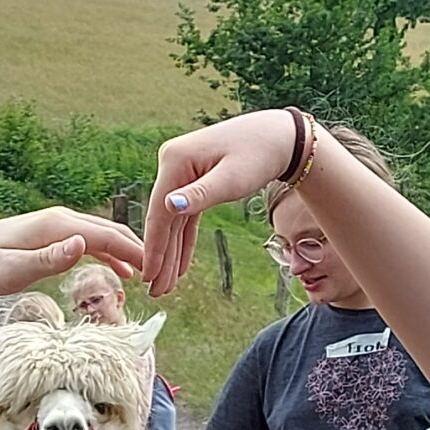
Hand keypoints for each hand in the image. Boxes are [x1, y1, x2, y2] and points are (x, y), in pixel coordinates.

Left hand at [0, 208, 144, 297]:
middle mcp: (61, 219)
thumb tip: (82, 245)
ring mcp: (58, 225)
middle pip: (111, 232)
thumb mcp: (14, 269)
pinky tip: (123, 269)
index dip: (136, 253)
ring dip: (128, 253)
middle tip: (165, 277)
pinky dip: (110, 254)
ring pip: (103, 236)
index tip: (157, 272)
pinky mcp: (53, 235)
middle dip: (140, 252)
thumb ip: (49, 259)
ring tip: (150, 275)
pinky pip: (90, 241)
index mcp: (57, 226)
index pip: (107, 236)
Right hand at [142, 112, 302, 294]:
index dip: (154, 247)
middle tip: (157, 292)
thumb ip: (200, 195)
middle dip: (161, 257)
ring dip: (171, 253)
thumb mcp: (231, 179)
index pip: (159, 212)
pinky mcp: (192, 179)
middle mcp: (171, 164)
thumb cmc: (259, 155)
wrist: (279, 138)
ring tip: (166, 285)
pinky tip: (179, 264)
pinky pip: (185, 216)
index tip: (150, 276)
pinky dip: (183, 239)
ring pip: (173, 220)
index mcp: (174, 161)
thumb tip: (169, 207)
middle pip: (163, 219)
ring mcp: (180, 172)